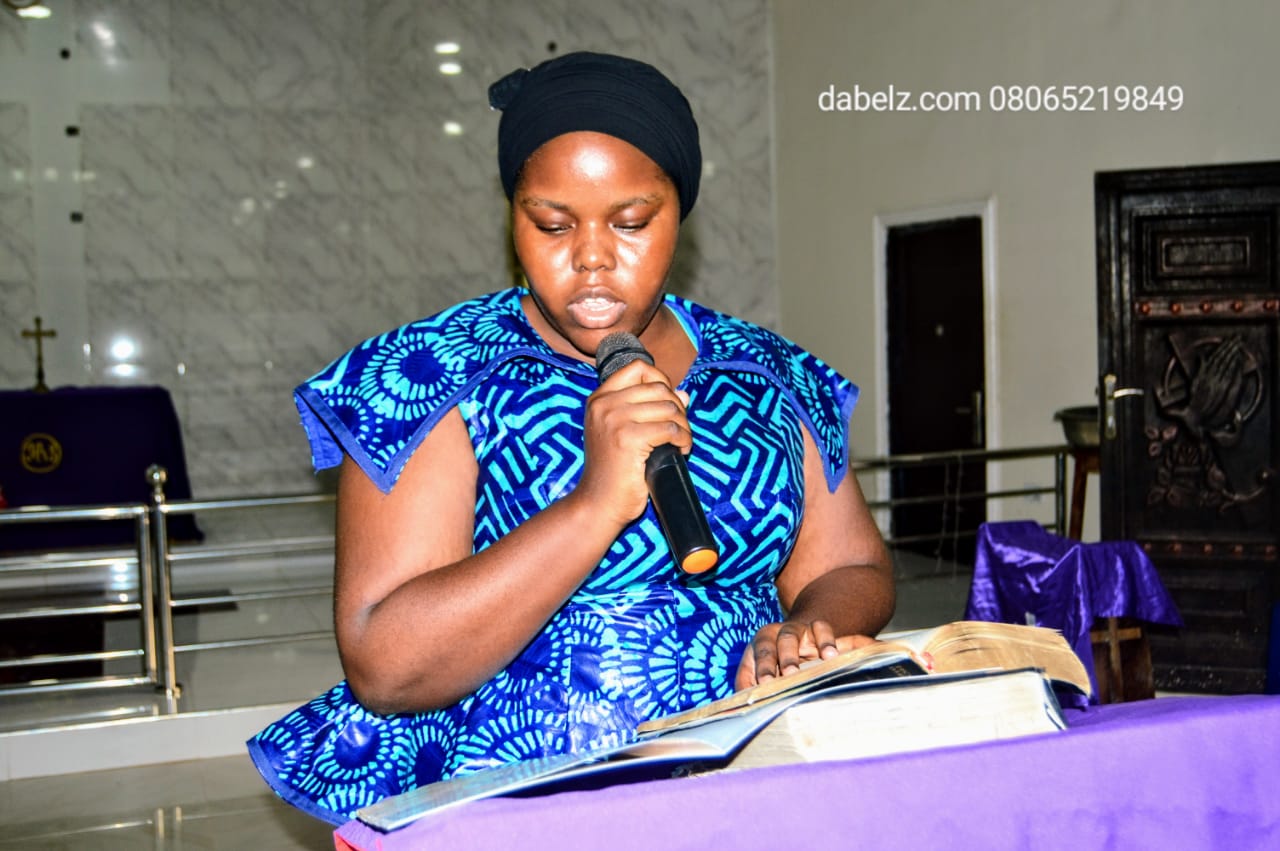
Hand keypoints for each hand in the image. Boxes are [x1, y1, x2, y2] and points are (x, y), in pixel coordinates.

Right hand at [572, 359, 691, 527]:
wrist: (598, 504)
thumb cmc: (613, 472)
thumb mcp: (624, 433)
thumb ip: (648, 409)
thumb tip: (684, 393)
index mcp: (599, 399)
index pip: (638, 368)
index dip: (661, 381)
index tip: (667, 406)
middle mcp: (604, 404)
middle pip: (659, 388)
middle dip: (678, 409)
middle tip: (678, 431)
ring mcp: (615, 420)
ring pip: (669, 407)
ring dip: (683, 426)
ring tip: (680, 443)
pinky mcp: (629, 438)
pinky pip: (671, 429)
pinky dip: (683, 440)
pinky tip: (680, 452)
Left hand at [735, 620, 878, 688]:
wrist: (801, 639)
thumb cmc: (777, 663)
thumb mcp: (762, 672)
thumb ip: (750, 687)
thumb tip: (743, 710)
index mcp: (761, 644)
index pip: (758, 655)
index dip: (762, 668)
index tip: (765, 684)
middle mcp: (775, 634)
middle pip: (772, 642)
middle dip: (779, 659)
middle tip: (788, 674)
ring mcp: (797, 629)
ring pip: (791, 634)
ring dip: (794, 652)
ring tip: (798, 671)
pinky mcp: (816, 628)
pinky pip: (821, 628)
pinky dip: (826, 640)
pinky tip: (832, 656)